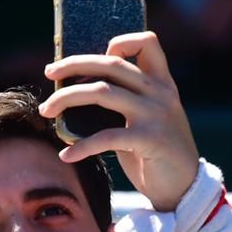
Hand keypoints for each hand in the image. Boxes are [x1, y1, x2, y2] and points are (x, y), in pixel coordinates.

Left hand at [39, 31, 199, 211]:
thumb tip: (77, 91)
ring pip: (102, 92)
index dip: (120, 42)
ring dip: (66, 99)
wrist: (185, 189)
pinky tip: (66, 155)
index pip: (147, 42)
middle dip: (73, 64)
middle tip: (49, 72)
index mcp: (162, 83)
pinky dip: (81, 146)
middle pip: (111, 64)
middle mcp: (160, 93)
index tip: (94, 57)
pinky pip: (106, 137)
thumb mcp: (147, 119)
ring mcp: (156, 115)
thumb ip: (126, 101)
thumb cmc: (156, 154)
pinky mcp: (150, 140)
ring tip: (46, 110)